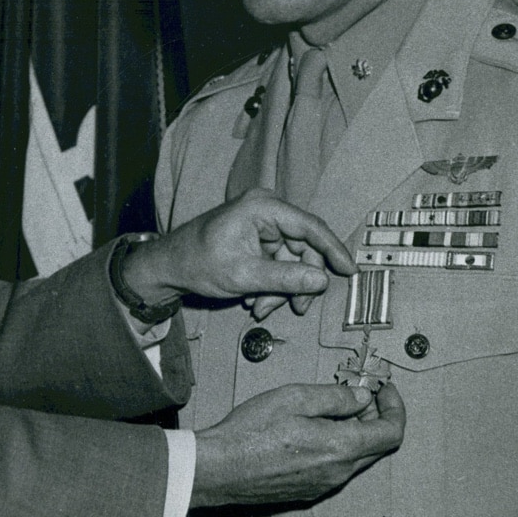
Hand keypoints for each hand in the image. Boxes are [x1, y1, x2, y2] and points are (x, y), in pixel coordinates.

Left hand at [120, 188, 353, 308]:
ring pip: (292, 260)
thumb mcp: (244, 275)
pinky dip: (272, 285)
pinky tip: (257, 301)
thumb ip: (285, 278)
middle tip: (297, 309)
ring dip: (282, 289)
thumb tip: (322, 280)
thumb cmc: (198, 262)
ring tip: (261, 308)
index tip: (349, 271)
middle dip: (299, 281)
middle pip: (304, 247)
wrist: (168, 266)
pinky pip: (278, 263)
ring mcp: (262, 224)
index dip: (333, 249)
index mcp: (263, 207)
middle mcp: (266, 210)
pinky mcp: (258, 238)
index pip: (310, 226)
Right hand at [190, 383, 404, 507]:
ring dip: (355, 429)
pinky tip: (313, 428)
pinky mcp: (308, 490)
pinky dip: (338, 444)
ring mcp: (324, 485)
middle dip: (375, 415)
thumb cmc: (250, 432)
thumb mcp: (294, 398)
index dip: (394, 406)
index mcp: (340, 448)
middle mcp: (338, 472)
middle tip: (357, 391)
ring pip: (356, 456)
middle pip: (378, 445)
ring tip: (331, 406)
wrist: (219, 469)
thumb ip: (335, 397)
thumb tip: (361, 396)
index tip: (383, 388)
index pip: (391, 432)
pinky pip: (336, 467)